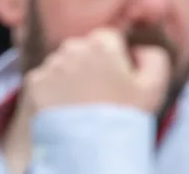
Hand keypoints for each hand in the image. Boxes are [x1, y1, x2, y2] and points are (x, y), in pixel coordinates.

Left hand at [26, 28, 170, 113]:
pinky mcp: (34, 82)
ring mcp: (50, 64)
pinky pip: (45, 80)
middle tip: (99, 94)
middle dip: (90, 65)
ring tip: (82, 105)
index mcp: (101, 44)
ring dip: (70, 77)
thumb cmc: (123, 118)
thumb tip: (140, 50)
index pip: (108, 38)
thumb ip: (154, 59)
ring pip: (62, 64)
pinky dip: (52, 92)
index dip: (115, 57)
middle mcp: (72, 48)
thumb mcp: (153, 88)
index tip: (116, 78)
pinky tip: (65, 109)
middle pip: (83, 49)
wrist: (89, 149)